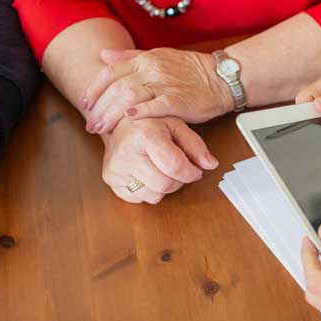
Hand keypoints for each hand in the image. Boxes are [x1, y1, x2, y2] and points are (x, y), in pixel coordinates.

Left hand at [81, 48, 232, 134]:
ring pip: (130, 96)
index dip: (94, 89)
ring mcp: (165, 84)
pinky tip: (129, 119)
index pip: (110, 72)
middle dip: (99, 107)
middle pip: (116, 87)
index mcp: (144, 59)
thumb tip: (104, 56)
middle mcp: (151, 69)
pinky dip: (141, 112)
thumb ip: (130, 57)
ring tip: (102, 129)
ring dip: (112, 114)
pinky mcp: (178, 100)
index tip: (85, 104)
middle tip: (91, 124)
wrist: (220, 78)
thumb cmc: (190, 71)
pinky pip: (156, 105)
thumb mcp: (158, 57)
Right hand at [100, 115, 217, 203]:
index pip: (174, 165)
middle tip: (179, 171)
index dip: (191, 172)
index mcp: (144, 134)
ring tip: (162, 170)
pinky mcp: (110, 179)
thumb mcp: (176, 125)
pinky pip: (139, 198)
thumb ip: (196, 145)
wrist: (118, 122)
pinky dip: (149, 190)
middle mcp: (126, 152)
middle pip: (164, 184)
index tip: (195, 171)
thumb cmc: (150, 123)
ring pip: (153, 195)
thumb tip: (211, 164)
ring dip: (165, 187)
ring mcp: (115, 168)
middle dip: (179, 181)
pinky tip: (148, 173)